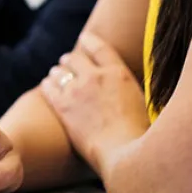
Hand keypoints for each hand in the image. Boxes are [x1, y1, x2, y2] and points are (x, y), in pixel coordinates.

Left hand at [39, 34, 150, 176]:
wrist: (125, 154)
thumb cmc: (141, 137)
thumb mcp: (144, 104)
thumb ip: (130, 89)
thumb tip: (129, 88)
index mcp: (119, 74)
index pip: (100, 48)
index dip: (89, 41)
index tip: (84, 38)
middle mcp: (96, 77)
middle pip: (75, 57)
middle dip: (70, 58)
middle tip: (66, 60)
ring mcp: (77, 91)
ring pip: (60, 71)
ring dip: (58, 71)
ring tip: (55, 73)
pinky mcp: (63, 107)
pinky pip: (49, 88)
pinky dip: (48, 85)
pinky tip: (47, 86)